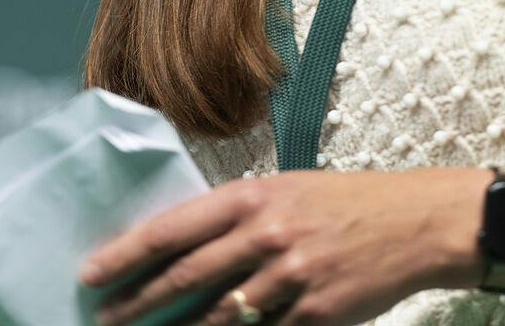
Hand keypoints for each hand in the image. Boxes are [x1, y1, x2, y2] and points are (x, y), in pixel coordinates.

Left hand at [77, 167, 487, 325]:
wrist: (415, 223)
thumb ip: (238, 216)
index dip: (126, 254)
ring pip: (216, 318)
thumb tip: (182, 248)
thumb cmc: (345, 202)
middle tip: (103, 319)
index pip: (173, 228)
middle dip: (136, 302)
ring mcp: (290, 278)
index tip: (90, 273)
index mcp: (253, 196)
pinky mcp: (314, 315)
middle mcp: (266, 235)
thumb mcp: (287, 191)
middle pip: (185, 278)